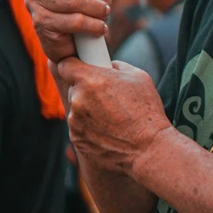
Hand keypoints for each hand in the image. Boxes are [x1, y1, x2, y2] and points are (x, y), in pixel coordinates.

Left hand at [58, 56, 171, 175]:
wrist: (147, 147)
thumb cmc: (146, 110)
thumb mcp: (137, 76)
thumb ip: (116, 66)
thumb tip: (109, 66)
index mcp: (90, 80)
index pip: (65, 65)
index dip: (72, 65)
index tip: (80, 68)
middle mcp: (78, 99)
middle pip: (73, 88)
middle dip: (85, 89)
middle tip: (105, 96)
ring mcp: (75, 121)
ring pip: (76, 108)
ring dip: (87, 109)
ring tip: (111, 116)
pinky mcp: (76, 139)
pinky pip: (78, 126)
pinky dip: (89, 127)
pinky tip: (108, 130)